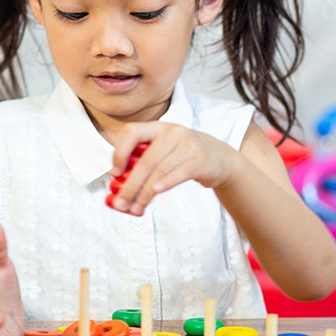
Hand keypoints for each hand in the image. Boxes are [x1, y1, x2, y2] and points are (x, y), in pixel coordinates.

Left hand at [107, 123, 238, 215]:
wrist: (220, 159)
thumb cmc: (185, 157)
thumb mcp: (164, 152)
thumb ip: (143, 165)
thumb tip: (119, 190)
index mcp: (157, 128)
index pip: (131, 132)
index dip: (119, 153)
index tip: (115, 174)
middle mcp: (172, 132)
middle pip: (145, 160)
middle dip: (130, 185)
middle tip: (121, 203)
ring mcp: (188, 145)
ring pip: (160, 170)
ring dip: (145, 193)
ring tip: (136, 208)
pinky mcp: (201, 160)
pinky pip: (181, 173)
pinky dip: (167, 183)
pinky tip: (156, 192)